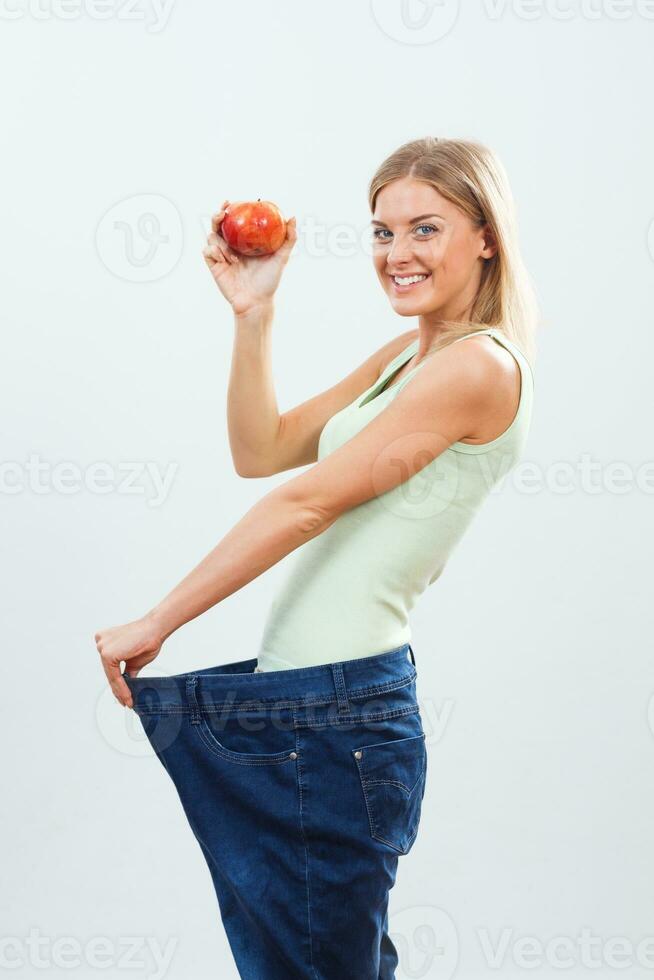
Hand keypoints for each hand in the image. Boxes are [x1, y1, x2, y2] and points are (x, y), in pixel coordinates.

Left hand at [94, 614, 163, 707]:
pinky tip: (128, 696)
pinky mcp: (107, 653)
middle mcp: (101, 642)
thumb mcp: (134, 660)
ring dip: (120, 691)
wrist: (156, 629)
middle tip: (126, 701)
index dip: (117, 683)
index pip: (110, 667)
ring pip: (111, 675)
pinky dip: (121, 687)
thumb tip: (127, 683)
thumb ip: (127, 670)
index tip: (123, 695)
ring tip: (128, 701)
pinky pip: (114, 676)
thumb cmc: (148, 639)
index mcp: (106, 641)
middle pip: (109, 672)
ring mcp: (102, 647)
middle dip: (118, 688)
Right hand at [202, 199, 296, 315]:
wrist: (256, 301)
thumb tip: (292, 217)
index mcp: (244, 241)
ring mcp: (221, 255)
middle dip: (216, 216)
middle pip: (218, 224)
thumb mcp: (282, 258)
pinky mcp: (214, 265)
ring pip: (212, 237)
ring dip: (221, 243)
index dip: (230, 209)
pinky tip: (226, 261)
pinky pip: (207, 251)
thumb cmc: (269, 281)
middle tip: (223, 213)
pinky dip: (215, 252)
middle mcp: (231, 246)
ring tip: (234, 257)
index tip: (231, 202)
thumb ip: (288, 238)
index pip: (234, 221)